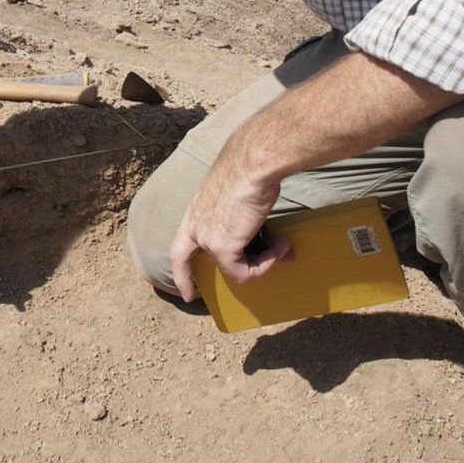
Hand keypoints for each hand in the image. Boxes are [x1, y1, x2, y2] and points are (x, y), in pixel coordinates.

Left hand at [168, 140, 290, 302]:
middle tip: (191, 297)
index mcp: (197, 208)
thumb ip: (248, 217)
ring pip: (232, 268)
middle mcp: (196, 224)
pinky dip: (266, 264)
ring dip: (261, 262)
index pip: (181, 238)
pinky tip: (280, 247)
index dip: (180, 259)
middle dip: (184, 280)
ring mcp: (207, 239)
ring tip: (283, 246)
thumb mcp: (241, 193)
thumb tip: (269, 233)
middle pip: (182, 257)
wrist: (254, 165)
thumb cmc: (252, 168)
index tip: (183, 276)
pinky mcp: (223, 248)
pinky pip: (245, 272)